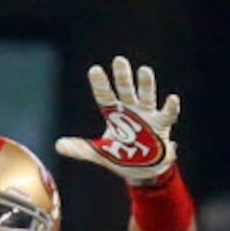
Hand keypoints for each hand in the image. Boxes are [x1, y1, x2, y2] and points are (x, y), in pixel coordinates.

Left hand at [55, 57, 180, 183]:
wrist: (143, 170)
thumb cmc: (121, 155)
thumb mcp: (99, 153)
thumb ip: (80, 149)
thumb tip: (57, 145)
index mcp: (114, 113)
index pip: (105, 96)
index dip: (100, 84)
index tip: (95, 70)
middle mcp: (130, 109)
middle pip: (125, 90)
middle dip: (123, 76)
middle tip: (119, 60)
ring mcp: (147, 115)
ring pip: (146, 96)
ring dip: (146, 85)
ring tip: (145, 70)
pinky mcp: (161, 125)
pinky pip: (167, 115)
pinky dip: (170, 107)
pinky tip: (172, 98)